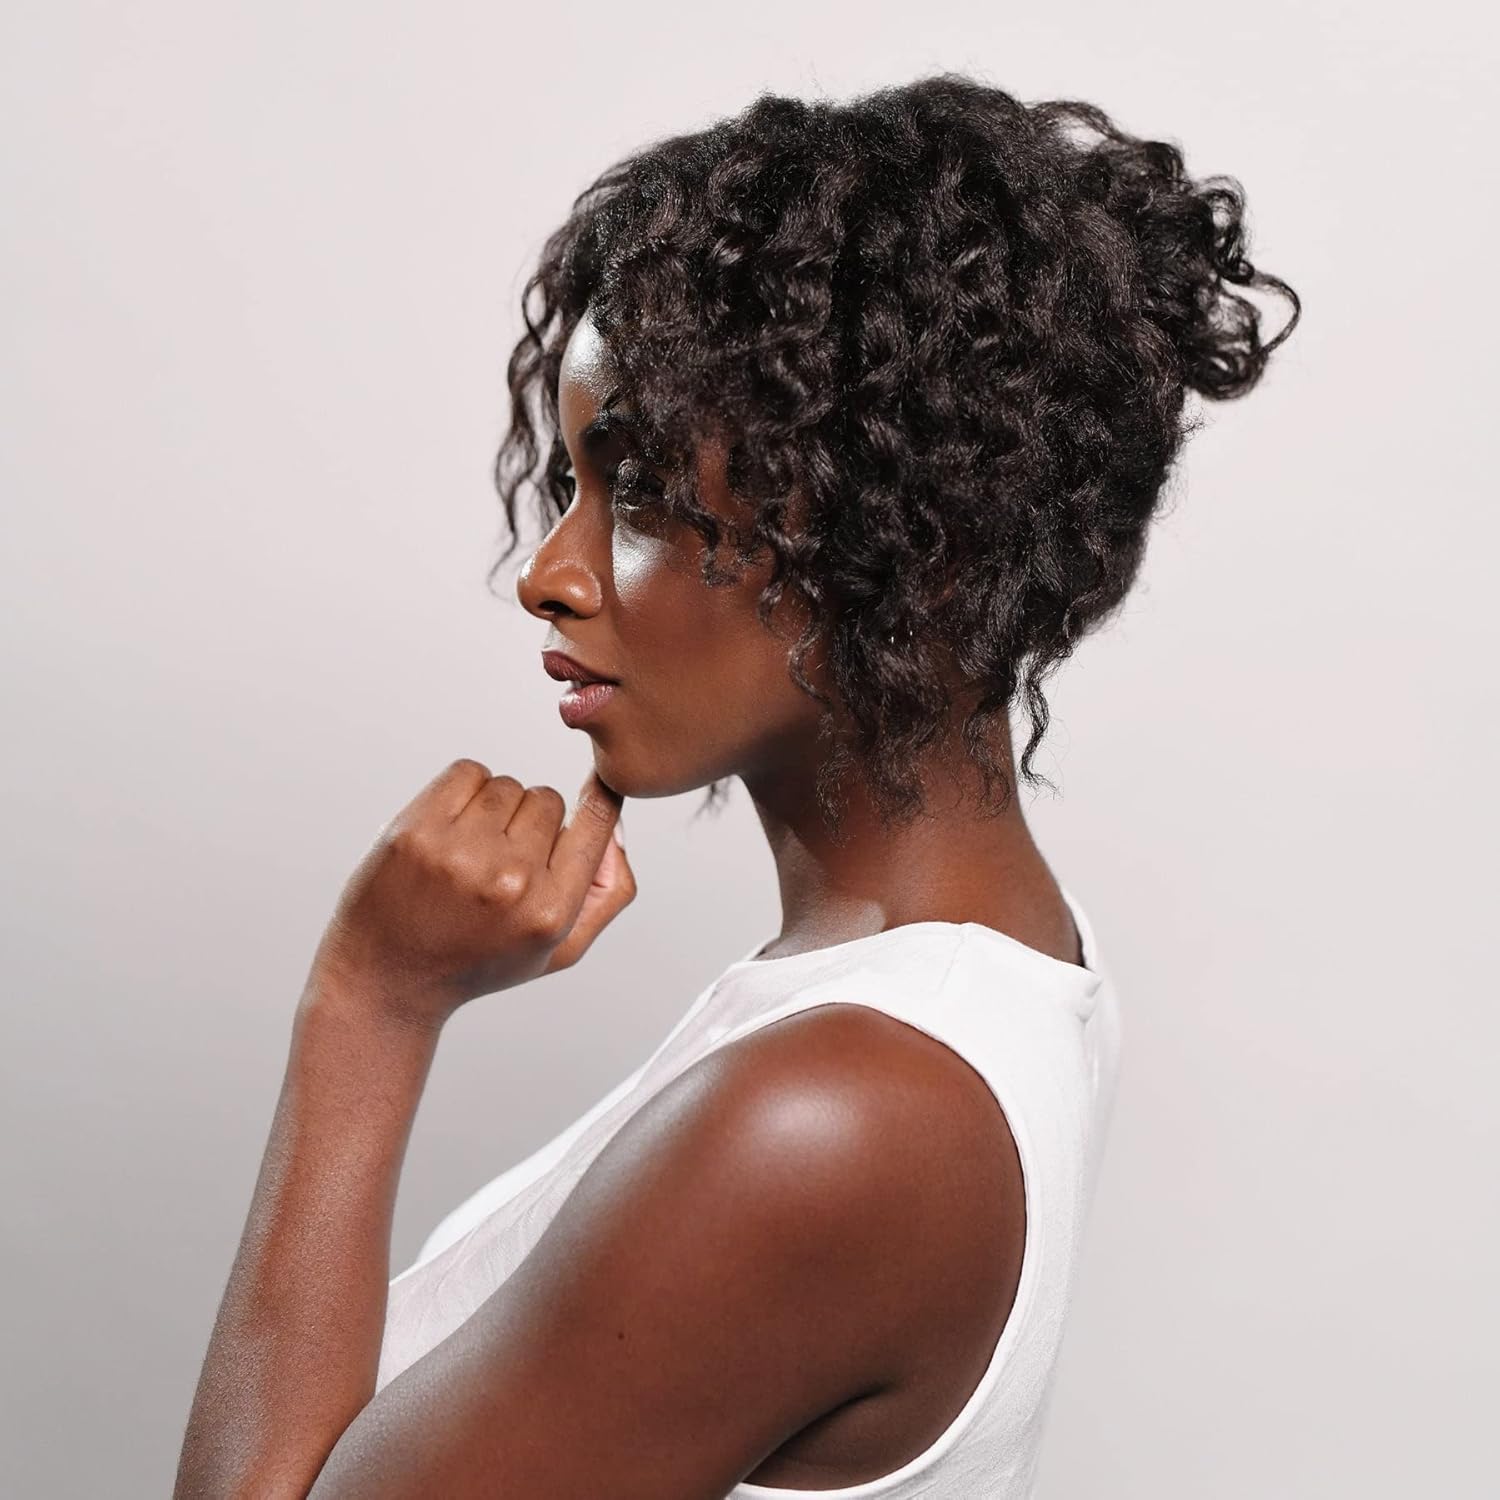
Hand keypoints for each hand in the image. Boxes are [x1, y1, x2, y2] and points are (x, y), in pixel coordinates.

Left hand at [305, 760, 634, 1029]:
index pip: (595, 821)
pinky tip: (451, 829)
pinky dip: (463, 790)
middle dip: (531, 820)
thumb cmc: (476, 960)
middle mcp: (510, 881)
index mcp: (551, 911)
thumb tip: (614, 821)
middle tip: (503, 857)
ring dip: (494, 807)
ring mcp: (460, 853)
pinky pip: (467, 772)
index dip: (598, 797)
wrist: (386, 977)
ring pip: (506, 784)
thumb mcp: (560, 948)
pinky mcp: (418, 830)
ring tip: (471, 849)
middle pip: (548, 799)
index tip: (594, 788)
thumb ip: (609, 891)